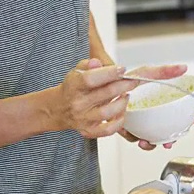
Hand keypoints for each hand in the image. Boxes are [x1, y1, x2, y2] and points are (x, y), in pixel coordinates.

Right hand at [49, 59, 187, 138]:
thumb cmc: (73, 88)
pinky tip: (122, 112)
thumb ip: (87, 65)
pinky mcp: (89, 130)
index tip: (123, 69)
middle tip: (134, 80)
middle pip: (105, 94)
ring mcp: (83, 118)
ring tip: (126, 95)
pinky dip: (119, 122)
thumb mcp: (76, 72)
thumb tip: (96, 63)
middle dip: (124, 85)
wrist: (59, 109)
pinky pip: (107, 130)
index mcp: (74, 85)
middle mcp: (78, 103)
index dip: (109, 73)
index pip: (91, 78)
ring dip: (122, 103)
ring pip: (107, 113)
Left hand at [116, 64, 193, 149]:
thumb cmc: (122, 77)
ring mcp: (139, 120)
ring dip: (160, 141)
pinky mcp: (125, 127)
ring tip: (163, 143)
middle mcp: (150, 112)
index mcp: (158, 101)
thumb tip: (183, 67)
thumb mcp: (144, 73)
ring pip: (155, 135)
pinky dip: (141, 140)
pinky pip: (136, 138)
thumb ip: (162, 71)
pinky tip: (142, 140)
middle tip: (178, 137)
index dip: (192, 116)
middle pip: (170, 126)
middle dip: (177, 134)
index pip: (180, 109)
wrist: (98, 82)